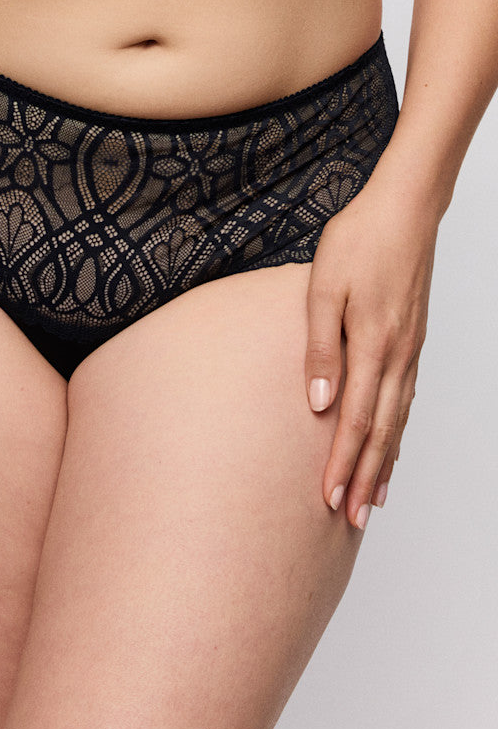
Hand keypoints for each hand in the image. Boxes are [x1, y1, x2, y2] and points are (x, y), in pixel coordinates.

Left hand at [304, 170, 438, 528]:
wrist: (403, 208)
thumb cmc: (358, 243)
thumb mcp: (323, 290)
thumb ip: (320, 348)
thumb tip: (317, 404)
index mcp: (373, 346)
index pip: (354, 422)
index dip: (343, 465)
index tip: (331, 500)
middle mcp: (397, 357)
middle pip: (381, 432)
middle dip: (365, 478)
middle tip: (352, 519)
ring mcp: (409, 351)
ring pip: (397, 421)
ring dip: (384, 462)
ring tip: (373, 498)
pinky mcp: (411, 342)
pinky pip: (405, 400)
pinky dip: (396, 431)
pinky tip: (390, 446)